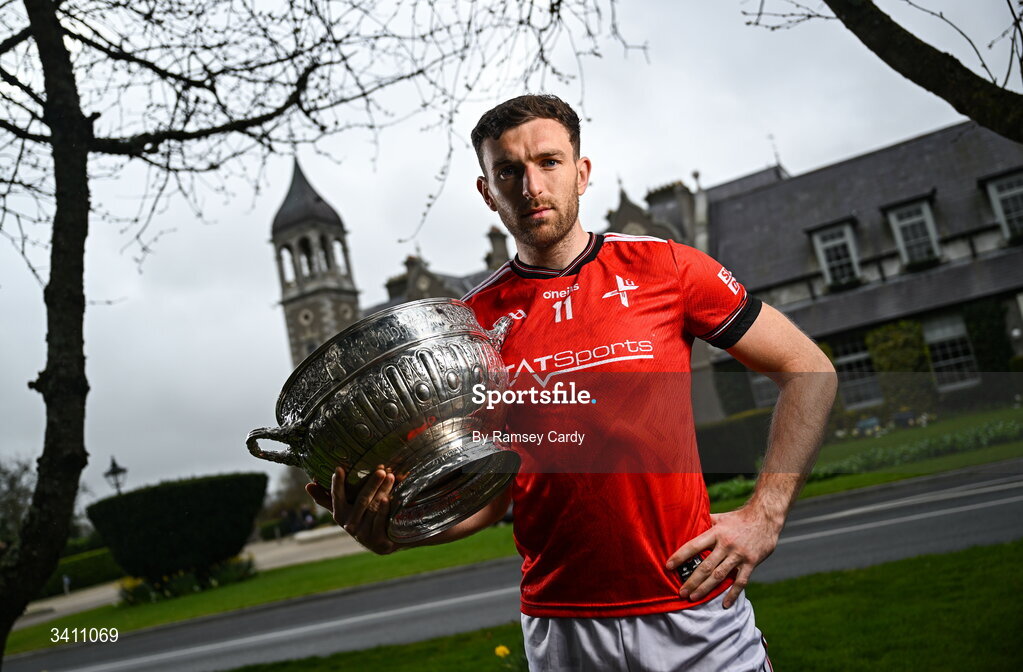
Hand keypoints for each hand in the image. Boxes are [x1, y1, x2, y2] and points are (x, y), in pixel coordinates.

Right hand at [305, 466, 398, 554]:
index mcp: (340, 515)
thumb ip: (328, 498)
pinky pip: (379, 522)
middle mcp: (349, 525)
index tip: (338, 469)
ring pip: (372, 509)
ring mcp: (363, 534)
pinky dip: (383, 510)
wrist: (382, 541)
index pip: (337, 497)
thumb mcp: (346, 509)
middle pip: (360, 501)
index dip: (337, 484)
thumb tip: (307, 485)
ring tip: (390, 477)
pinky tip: (388, 498)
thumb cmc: (361, 519)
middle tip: (380, 470)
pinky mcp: (376, 541)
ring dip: (382, 491)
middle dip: (371, 484)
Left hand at [665, 505, 781, 607]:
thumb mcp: (720, 517)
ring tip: (694, 598)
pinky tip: (725, 604)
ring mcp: (739, 555)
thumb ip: (705, 522)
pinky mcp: (751, 563)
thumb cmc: (739, 517)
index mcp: (716, 533)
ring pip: (719, 576)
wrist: (765, 517)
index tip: (668, 566)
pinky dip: (733, 594)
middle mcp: (726, 545)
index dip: (680, 556)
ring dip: (705, 588)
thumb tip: (689, 522)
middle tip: (681, 592)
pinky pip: (740, 581)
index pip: (693, 546)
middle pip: (705, 566)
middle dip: (691, 581)